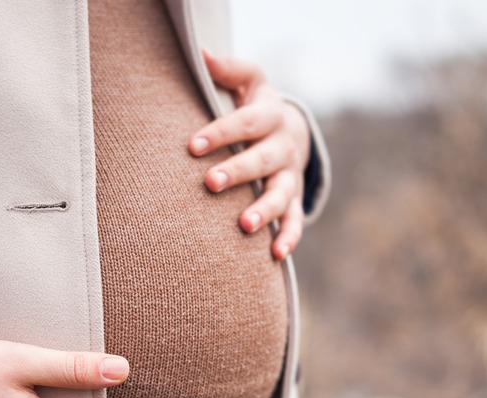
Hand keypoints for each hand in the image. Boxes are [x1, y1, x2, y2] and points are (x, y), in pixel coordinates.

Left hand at [189, 49, 310, 259]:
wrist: (291, 130)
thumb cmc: (256, 106)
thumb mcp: (248, 82)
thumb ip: (227, 70)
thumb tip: (201, 54)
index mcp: (271, 115)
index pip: (246, 123)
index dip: (221, 132)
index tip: (192, 146)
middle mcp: (284, 147)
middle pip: (263, 160)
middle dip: (238, 172)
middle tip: (210, 183)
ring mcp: (290, 176)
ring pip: (281, 194)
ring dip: (264, 210)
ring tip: (244, 225)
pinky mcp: (293, 199)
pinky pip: (294, 220)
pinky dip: (288, 237)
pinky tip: (274, 254)